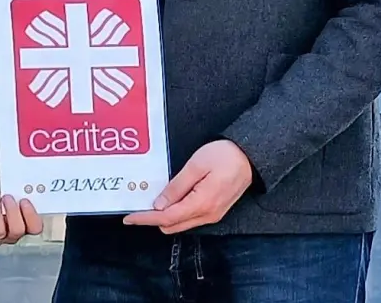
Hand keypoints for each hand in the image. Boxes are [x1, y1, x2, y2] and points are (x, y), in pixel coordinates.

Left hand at [0, 190, 42, 244]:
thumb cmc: (1, 204)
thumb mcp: (14, 199)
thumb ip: (21, 198)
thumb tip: (23, 191)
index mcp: (25, 226)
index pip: (35, 228)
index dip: (31, 216)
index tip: (24, 201)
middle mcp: (12, 235)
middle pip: (17, 231)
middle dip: (12, 212)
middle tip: (8, 198)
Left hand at [123, 140, 252, 233]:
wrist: (250, 156)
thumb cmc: (225, 156)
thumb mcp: (196, 166)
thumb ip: (176, 187)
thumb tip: (159, 204)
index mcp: (202, 204)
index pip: (166, 218)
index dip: (146, 218)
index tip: (129, 217)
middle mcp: (207, 215)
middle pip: (172, 225)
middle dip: (153, 218)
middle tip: (139, 204)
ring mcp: (212, 215)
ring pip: (180, 224)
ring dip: (164, 216)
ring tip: (153, 200)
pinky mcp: (215, 211)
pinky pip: (190, 218)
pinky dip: (176, 213)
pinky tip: (170, 200)